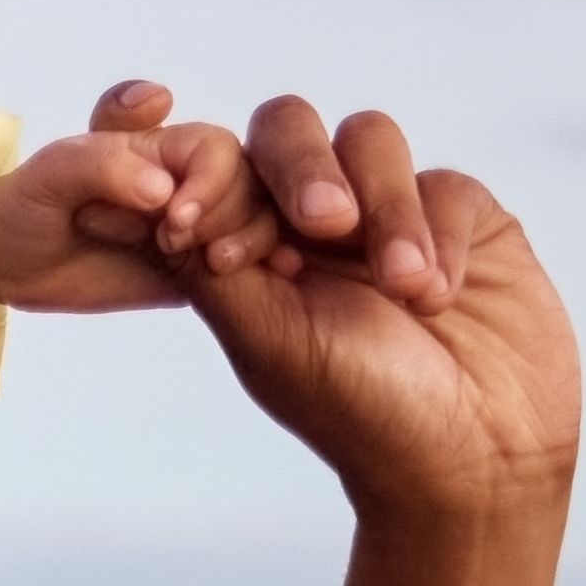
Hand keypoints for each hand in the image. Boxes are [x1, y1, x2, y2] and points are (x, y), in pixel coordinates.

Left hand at [0, 80, 264, 319]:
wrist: (3, 261)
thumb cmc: (23, 204)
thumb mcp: (50, 174)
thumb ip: (103, 166)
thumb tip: (161, 189)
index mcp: (161, 146)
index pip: (218, 149)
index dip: (211, 180)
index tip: (173, 216)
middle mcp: (187, 181)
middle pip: (250, 187)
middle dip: (227, 216)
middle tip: (174, 245)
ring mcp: (196, 228)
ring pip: (258, 225)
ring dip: (251, 243)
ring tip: (212, 266)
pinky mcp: (195, 271)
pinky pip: (243, 270)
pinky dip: (259, 273)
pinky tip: (264, 281)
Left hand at [188, 109, 572, 524]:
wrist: (474, 456)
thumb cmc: (361, 410)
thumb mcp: (266, 338)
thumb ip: (204, 266)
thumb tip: (112, 210)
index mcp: (251, 248)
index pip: (217, 169)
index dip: (207, 181)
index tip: (193, 228)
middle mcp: (314, 221)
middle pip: (287, 130)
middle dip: (300, 166)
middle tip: (324, 222)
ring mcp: (389, 212)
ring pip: (369, 140)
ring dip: (386, 209)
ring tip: (405, 288)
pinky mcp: (463, 217)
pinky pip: (443, 183)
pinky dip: (440, 235)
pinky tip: (439, 296)